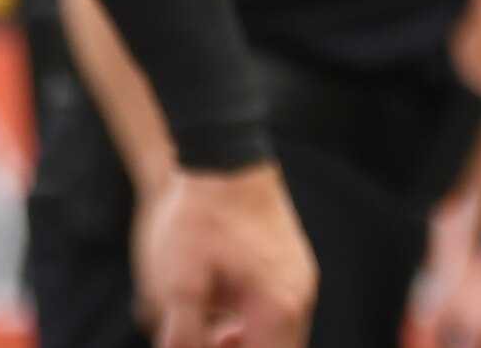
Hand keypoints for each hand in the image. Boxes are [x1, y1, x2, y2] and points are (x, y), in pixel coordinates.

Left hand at [128, 160, 316, 347]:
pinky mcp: (292, 263)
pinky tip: (219, 296)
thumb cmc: (199, 216)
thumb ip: (183, 332)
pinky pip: (277, 306)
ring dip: (246, 336)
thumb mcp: (179, 280)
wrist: (222, 153)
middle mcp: (299, 297)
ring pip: (277, 332)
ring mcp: (300, 279)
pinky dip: (252, 315)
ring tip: (210, 320)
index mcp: (278, 309)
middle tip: (208, 335)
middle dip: (237, 347)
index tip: (207, 341)